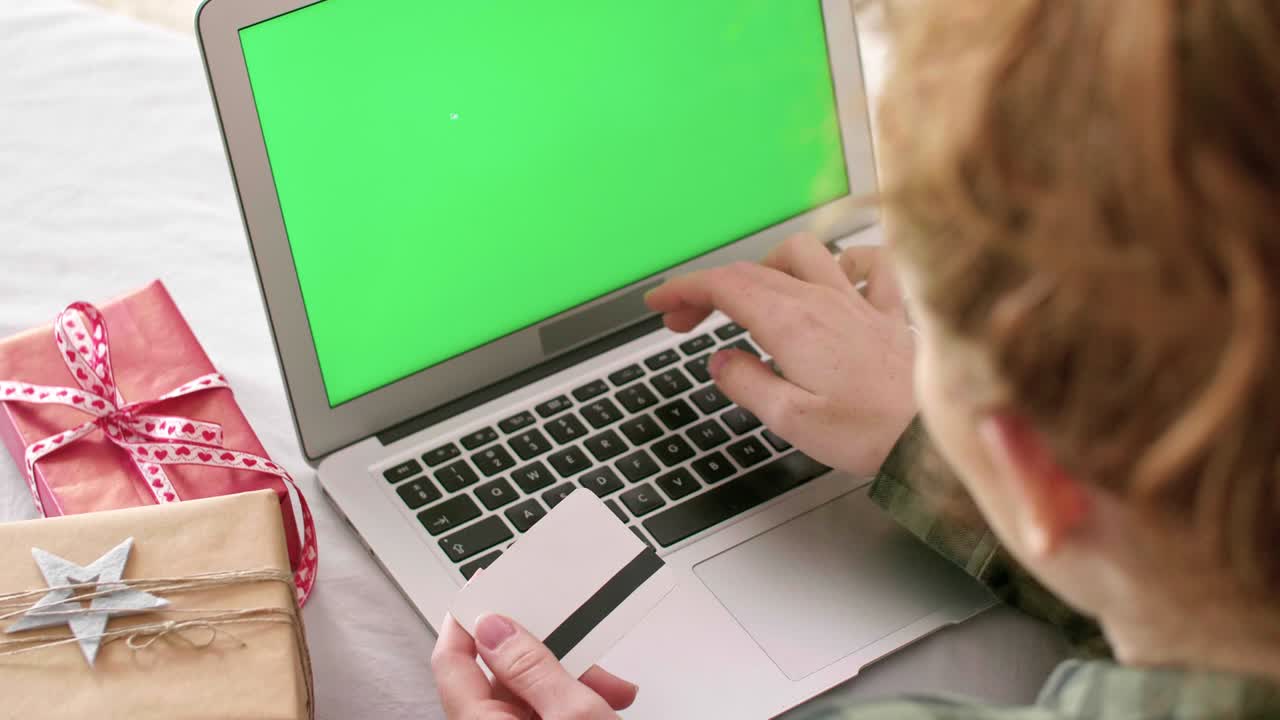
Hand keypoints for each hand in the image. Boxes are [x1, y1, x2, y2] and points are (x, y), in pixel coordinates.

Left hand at [432, 613, 636, 719]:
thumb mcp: (573, 717)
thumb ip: (532, 667)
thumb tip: (495, 625)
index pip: (451, 659)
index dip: (467, 617)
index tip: (490, 583)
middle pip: (500, 673)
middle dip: (549, 653)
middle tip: (583, 642)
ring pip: (530, 693)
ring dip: (572, 680)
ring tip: (613, 691)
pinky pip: (546, 714)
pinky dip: (575, 703)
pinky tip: (609, 705)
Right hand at [645, 234, 915, 475]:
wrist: (933, 435)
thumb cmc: (869, 431)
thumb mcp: (789, 420)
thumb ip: (746, 384)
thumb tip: (721, 362)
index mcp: (791, 323)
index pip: (723, 286)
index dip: (684, 289)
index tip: (660, 303)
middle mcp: (823, 300)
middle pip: (751, 270)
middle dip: (709, 288)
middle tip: (686, 320)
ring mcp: (858, 300)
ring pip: (804, 252)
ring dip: (767, 265)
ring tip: (755, 296)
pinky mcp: (889, 311)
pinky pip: (869, 263)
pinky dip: (844, 262)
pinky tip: (836, 279)